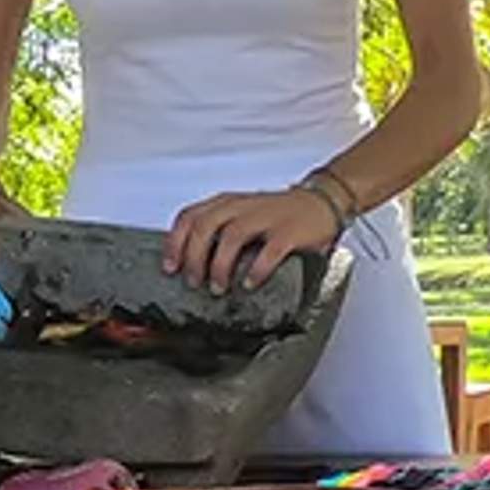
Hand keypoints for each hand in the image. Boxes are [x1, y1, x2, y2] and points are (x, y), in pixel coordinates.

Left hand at [166, 187, 341, 292]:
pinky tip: (250, 284)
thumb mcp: (239, 214)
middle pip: (205, 227)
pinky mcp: (289, 231)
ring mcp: (265, 217)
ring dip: (220, 265)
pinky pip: (269, 251)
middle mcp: (241, 207)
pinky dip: (256, 269)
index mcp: (226, 203)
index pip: (189, 217)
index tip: (170, 267)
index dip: (175, 243)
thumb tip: (189, 262)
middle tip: (193, 282)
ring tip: (218, 287)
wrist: (320, 202)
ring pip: (232, 236)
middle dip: (194, 258)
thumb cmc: (275, 213)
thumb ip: (217, 229)